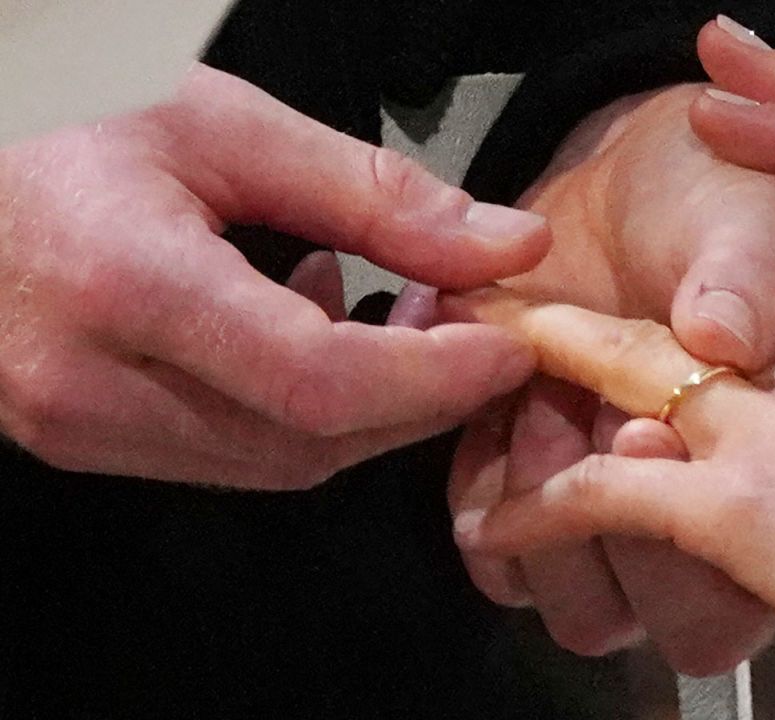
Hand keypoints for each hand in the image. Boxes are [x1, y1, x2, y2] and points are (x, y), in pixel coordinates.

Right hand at [0, 64, 549, 488]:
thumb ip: (375, 195)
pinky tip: (316, 322)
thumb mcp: (223, 124)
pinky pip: (229, 451)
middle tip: (472, 321)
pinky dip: (305, 408)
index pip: (317, 381)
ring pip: (277, 462)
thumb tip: (506, 247)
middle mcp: (90, 383)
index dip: (435, 377)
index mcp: (124, 283)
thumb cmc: (60, 119)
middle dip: (420, 396)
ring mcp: (76, 425)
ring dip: (371, 406)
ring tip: (406, 313)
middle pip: (310, 440)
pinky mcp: (80, 437)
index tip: (509, 341)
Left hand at [443, 289, 774, 719]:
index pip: (747, 359)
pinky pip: (598, 493)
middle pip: (664, 364)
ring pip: (624, 426)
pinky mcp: (732, 506)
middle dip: (580, 360)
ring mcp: (770, 438)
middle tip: (521, 353)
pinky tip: (498, 522)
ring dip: (558, 445)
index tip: (636, 374)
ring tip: (515, 458)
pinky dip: (537, 510)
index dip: (672, 362)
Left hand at [444, 77, 774, 671]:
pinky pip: (500, 553)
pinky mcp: (545, 487)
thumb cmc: (731, 203)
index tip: (639, 430)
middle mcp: (717, 514)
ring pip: (581, 606)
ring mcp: (628, 513)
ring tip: (538, 393)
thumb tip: (723, 336)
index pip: (757, 584)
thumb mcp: (761, 227)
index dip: (695, 544)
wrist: (649, 177)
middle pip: (670, 621)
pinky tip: (498, 398)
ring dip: (543, 513)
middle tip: (575, 405)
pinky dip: (482, 485)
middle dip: (611, 530)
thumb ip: (750, 282)